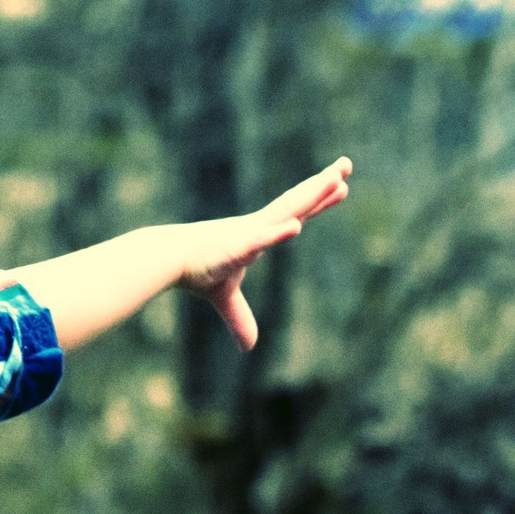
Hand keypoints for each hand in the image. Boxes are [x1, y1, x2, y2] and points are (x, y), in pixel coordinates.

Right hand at [178, 157, 351, 350]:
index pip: (296, 212)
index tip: (341, 185)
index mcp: (259, 232)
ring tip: (335, 181)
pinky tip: (295, 227)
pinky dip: (276, 234)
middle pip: (298, 202)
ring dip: (310, 197)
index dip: (319, 200)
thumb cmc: (195, 269)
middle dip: (323, 184)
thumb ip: (240, 319)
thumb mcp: (224, 298)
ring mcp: (248, 234)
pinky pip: (259, 239)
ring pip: (286, 212)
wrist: (168, 258)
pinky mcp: (234, 247)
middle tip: (347, 165)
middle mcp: (258, 226)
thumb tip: (248, 348)